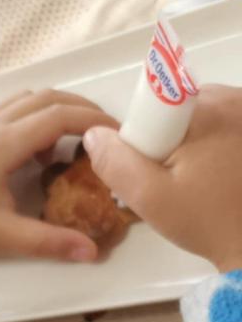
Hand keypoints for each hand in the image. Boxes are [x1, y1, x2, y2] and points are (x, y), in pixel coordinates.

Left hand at [0, 89, 118, 292]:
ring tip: (76, 142)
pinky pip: (9, 112)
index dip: (96, 121)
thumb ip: (48, 242)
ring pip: (27, 100)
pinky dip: (33, 119)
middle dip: (82, 109)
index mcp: (2, 143)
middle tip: (107, 133)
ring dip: (57, 111)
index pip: (60, 115)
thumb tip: (91, 251)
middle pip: (48, 97)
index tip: (120, 135)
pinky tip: (36, 154)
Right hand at [84, 85, 241, 274]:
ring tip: (201, 181)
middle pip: (176, 111)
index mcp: (205, 110)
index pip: (152, 108)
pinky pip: (224, 125)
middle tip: (176, 181)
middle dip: (168, 141)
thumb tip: (94, 134)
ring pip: (200, 117)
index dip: (143, 141)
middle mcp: (234, 100)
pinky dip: (215, 145)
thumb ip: (116, 163)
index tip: (155, 171)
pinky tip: (221, 174)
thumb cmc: (209, 222)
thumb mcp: (150, 199)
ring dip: (192, 143)